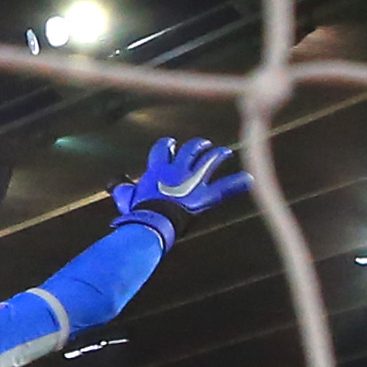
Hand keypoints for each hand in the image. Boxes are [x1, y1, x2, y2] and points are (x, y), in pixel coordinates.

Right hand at [108, 137, 249, 242]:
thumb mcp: (126, 198)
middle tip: (203, 145)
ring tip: (224, 152)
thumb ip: (123, 188)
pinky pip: (224, 188)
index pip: (163, 148)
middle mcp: (178, 169)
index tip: (172, 145)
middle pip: (191, 150)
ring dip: (217, 155)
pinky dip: (237, 184)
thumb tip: (117, 183)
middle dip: (197, 146)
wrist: (152, 222)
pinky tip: (249, 179)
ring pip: (209, 161)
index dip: (168, 145)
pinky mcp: (204, 197)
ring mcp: (193, 181)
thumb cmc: (137, 212)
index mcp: (158, 168)